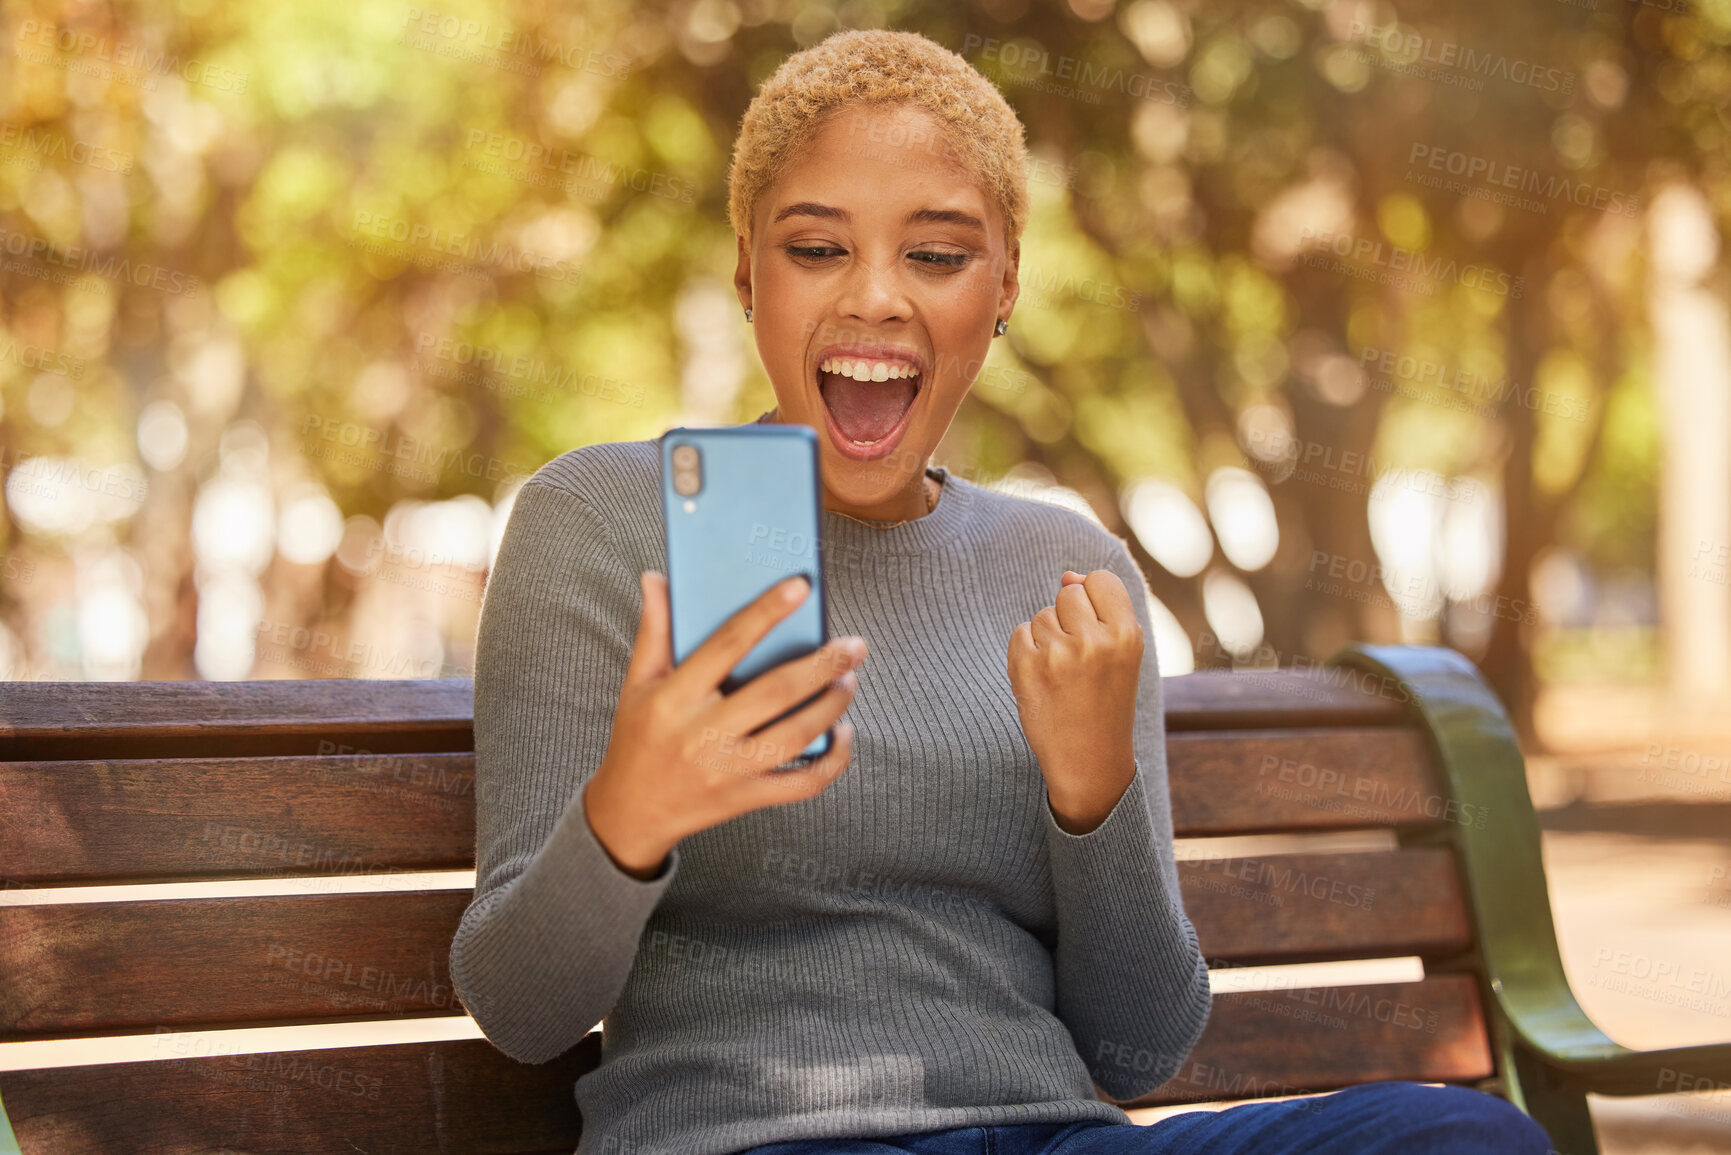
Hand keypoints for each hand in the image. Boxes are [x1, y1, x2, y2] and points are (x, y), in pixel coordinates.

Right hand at [583, 572, 866, 878]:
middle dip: (822, 666)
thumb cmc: (638, 737)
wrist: (631, 812)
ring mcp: (727, 770)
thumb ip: (655, 629)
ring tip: (849, 680)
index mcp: (675, 697)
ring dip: (831, 707)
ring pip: (794, 737)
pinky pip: (801, 784)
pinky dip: (832, 761)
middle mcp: (702, 734)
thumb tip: (657, 577)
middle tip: (854, 645)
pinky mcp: (746, 798)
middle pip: (774, 692)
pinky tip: (843, 733)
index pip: (726, 643)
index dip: (766, 612)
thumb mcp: (637, 682)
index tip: (800, 586)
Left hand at [1007, 569, 1140, 834]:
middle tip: (1080, 662)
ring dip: (1047, 639)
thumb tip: (1067, 576)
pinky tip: (1044, 680)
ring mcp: (1059, 654)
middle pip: (1067, 595)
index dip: (1093, 600)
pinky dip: (1026, 653)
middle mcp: (1095, 641)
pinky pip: (1020, 633)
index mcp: (1127, 634)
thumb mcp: (1120, 654)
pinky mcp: (1027, 667)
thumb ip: (1100, 609)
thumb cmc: (1106, 701)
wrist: (1091, 761)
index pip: (1100, 579)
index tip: (1096, 631)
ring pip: (1042, 616)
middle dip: (1068, 621)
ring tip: (1064, 675)